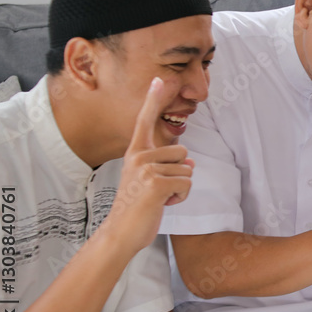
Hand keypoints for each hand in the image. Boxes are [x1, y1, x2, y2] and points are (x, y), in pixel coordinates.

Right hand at [104, 78, 194, 254]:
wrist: (121, 233)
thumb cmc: (137, 208)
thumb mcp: (150, 182)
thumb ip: (168, 167)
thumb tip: (191, 162)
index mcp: (136, 153)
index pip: (145, 121)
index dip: (153, 99)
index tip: (160, 78)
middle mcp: (139, 156)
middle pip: (183, 153)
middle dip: (179, 174)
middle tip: (157, 191)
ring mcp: (146, 169)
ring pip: (187, 170)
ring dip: (179, 188)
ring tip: (158, 199)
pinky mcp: (156, 183)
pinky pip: (186, 184)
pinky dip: (180, 198)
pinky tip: (162, 205)